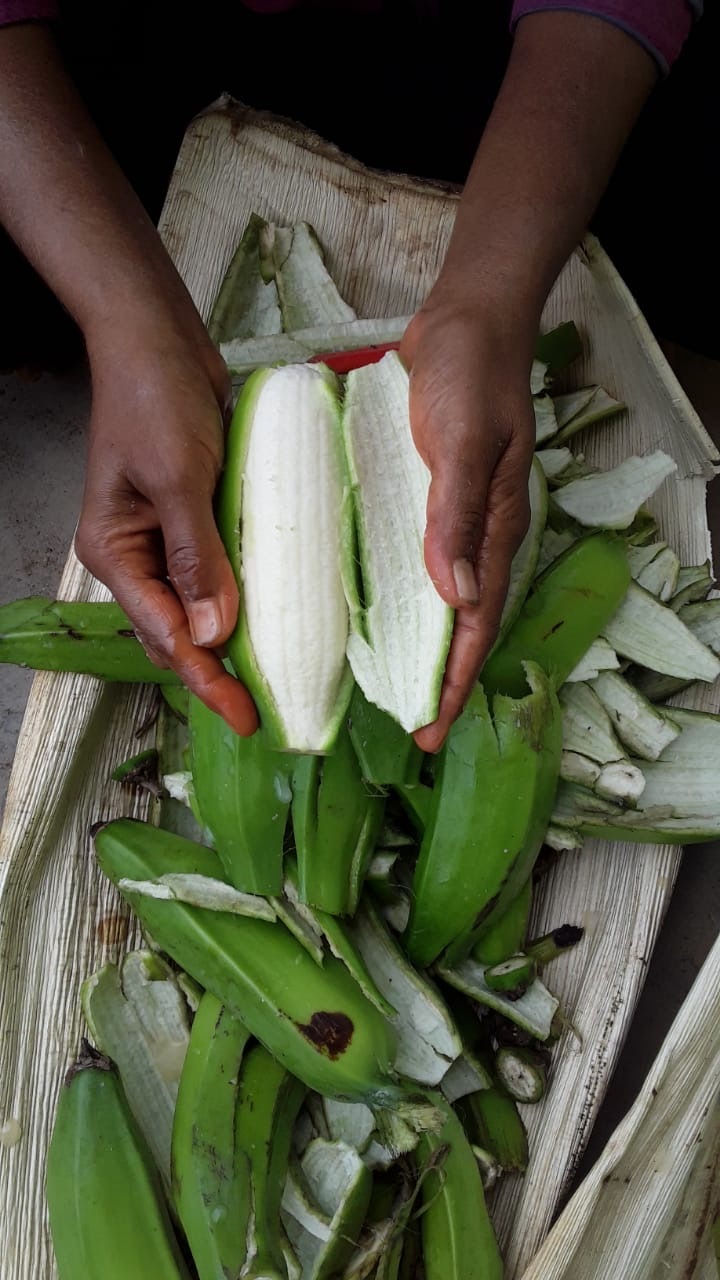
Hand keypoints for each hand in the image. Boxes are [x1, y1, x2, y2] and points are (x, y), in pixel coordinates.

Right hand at [74, 314, 257, 735]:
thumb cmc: (155, 399)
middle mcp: (135, 554)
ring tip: (269, 680)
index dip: (205, 678)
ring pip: (196, 608)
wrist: (158, 339)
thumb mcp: (179, 477)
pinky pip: (216, 573)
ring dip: (229, 641)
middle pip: (175, 632)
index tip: (245, 716)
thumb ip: (198, 557)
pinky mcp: (193, 519)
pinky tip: (271, 619)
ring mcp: (163, 539)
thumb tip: (216, 633)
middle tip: (263, 712)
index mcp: (115, 552)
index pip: (165, 633)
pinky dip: (239, 598)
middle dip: (215, 672)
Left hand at [400, 295, 535, 752]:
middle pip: (459, 621)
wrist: (467, 319)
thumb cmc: (470, 376)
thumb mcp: (461, 442)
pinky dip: (396, 594)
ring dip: (416, 644)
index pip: (475, 622)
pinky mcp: (421, 496)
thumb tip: (458, 598)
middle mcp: (473, 533)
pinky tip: (367, 607)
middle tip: (409, 727)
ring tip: (385, 685)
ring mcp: (447, 516)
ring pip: (435, 596)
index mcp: (492, 529)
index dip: (454, 680)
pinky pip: (409, 558)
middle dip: (437, 678)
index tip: (430, 729)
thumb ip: (456, 515)